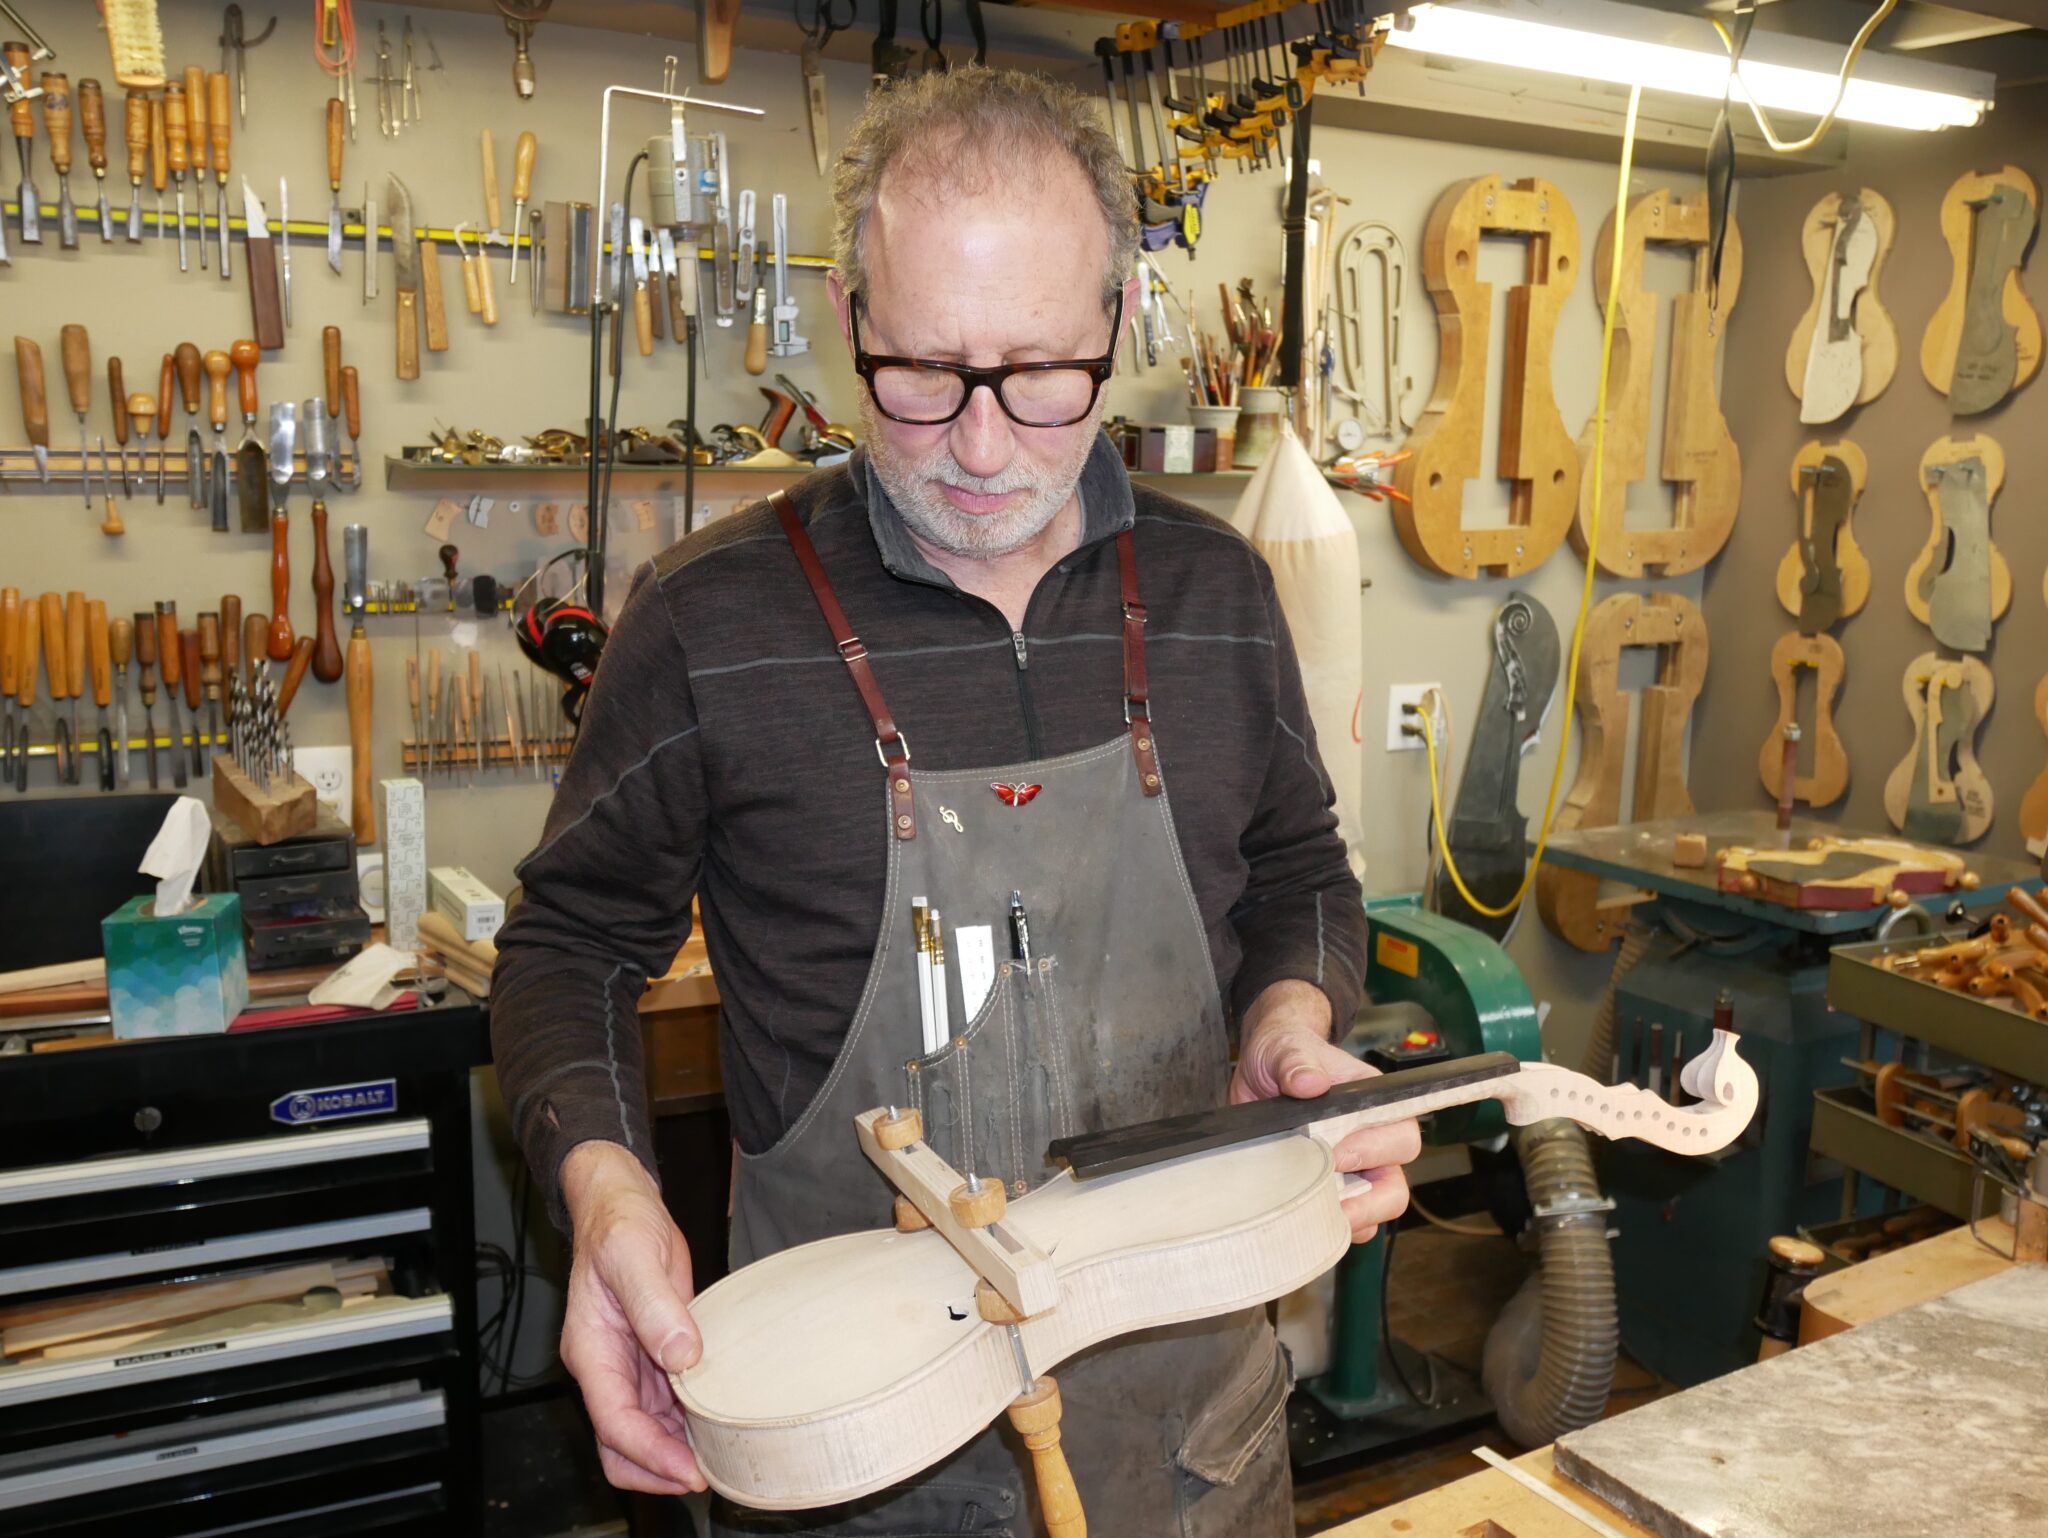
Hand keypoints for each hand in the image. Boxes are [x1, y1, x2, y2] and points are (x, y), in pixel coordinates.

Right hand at [559, 1140, 707, 1494]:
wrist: (621, 1202)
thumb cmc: (620, 1223)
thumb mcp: (636, 1255)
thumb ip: (656, 1307)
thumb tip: (682, 1356)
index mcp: (591, 1349)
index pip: (615, 1421)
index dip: (651, 1453)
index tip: (688, 1470)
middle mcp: (604, 1364)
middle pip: (621, 1442)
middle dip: (657, 1468)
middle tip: (705, 1475)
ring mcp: (626, 1362)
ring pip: (642, 1429)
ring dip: (673, 1448)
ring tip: (716, 1457)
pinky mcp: (649, 1352)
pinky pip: (661, 1403)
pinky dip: (684, 1420)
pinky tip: (714, 1422)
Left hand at [1227, 981, 1420, 1243]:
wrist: (1260, 1070)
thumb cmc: (1285, 1053)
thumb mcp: (1285, 1048)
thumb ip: (1296, 1061)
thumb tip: (1310, 1083)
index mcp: (1372, 1102)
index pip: (1400, 1132)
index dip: (1375, 1150)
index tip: (1336, 1156)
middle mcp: (1373, 1139)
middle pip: (1396, 1181)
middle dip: (1368, 1198)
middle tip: (1326, 1195)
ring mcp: (1356, 1168)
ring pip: (1379, 1207)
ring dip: (1353, 1218)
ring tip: (1317, 1217)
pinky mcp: (1334, 1187)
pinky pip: (1353, 1221)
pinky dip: (1336, 1228)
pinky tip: (1310, 1221)